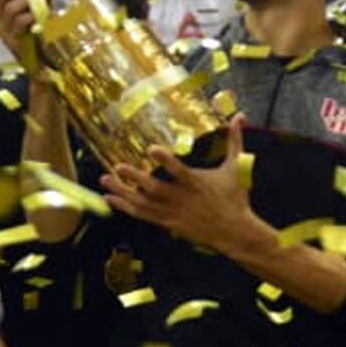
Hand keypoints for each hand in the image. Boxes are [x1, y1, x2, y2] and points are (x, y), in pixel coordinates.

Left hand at [101, 114, 262, 255]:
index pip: (179, 171)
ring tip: (105, 180)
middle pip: (155, 189)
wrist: (234, 232)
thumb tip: (240, 115)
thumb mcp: (237, 167)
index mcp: (196, 183)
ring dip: (123, 192)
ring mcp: (173, 212)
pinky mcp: (168, 223)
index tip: (151, 148)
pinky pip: (143, 215)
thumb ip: (235, 140)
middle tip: (117, 166)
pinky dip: (126, 207)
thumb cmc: (235, 197)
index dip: (166, 160)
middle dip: (135, 178)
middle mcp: (181, 198)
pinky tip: (110, 198)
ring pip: (144, 203)